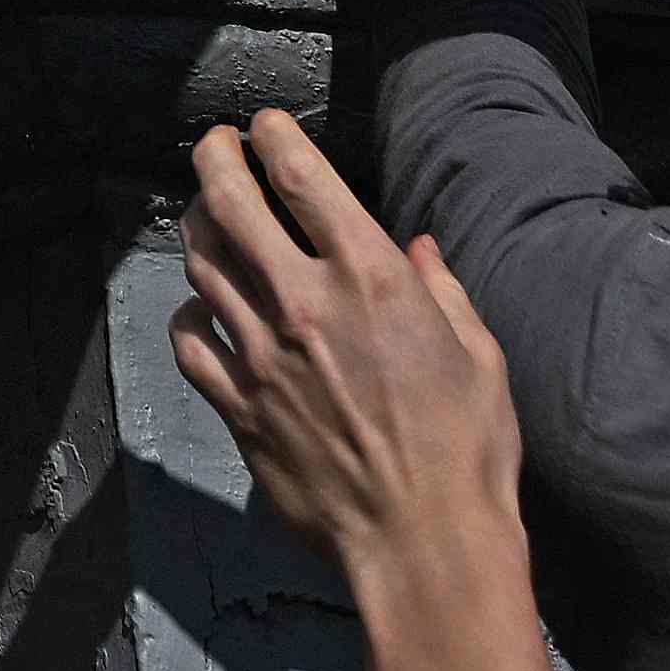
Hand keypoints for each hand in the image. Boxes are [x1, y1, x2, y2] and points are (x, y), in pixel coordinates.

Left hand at [168, 113, 526, 594]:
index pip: (304, 177)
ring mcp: (264, 356)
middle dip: (215, 159)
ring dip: (199, 229)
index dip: (276, 138)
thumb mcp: (479, 356)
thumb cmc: (467, 453)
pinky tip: (202, 311)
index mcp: (372, 279)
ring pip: (203, 266)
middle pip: (231, 204)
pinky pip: (192, 343)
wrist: (425, 543)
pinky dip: (191, 315)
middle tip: (215, 146)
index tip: (267, 127)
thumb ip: (443, 291)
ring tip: (205, 216)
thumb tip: (421, 248)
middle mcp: (306, 304)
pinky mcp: (241, 407)